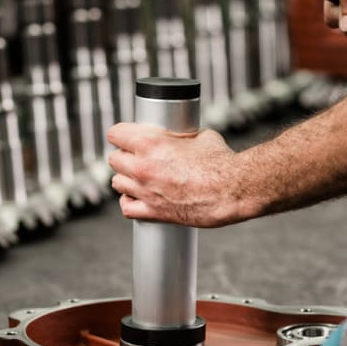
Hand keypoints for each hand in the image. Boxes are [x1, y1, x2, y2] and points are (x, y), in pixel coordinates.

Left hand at [107, 122, 250, 227]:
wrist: (232, 190)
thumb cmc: (221, 163)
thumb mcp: (200, 136)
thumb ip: (180, 135)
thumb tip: (179, 135)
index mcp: (151, 142)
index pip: (115, 133)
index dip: (122, 134)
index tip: (127, 137)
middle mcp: (142, 166)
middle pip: (113, 159)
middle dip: (125, 156)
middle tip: (136, 157)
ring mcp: (145, 191)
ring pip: (117, 183)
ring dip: (126, 179)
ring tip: (140, 177)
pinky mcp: (154, 212)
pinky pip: (127, 208)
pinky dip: (130, 202)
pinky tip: (139, 197)